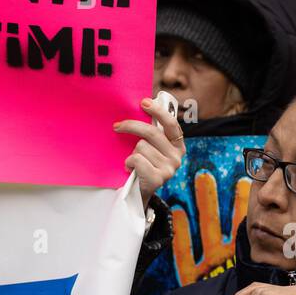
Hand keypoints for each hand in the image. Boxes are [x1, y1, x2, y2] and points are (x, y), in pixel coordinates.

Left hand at [114, 95, 185, 209]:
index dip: (158, 111)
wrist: (140, 192)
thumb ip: (152, 132)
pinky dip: (129, 162)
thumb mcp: (151, 147)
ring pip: (141, 146)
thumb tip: (140, 107)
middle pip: (151, 132)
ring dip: (132, 152)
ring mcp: (169, 168)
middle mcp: (177, 156)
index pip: (171, 123)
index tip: (144, 102)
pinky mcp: (158, 178)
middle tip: (117, 126)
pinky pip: (136, 159)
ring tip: (134, 161)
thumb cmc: (144, 164)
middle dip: (131, 126)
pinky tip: (131, 169)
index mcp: (178, 145)